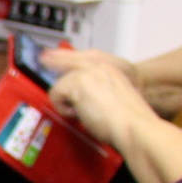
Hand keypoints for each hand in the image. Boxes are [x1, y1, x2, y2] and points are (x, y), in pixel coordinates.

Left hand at [43, 47, 159, 152]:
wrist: (135, 126)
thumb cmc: (127, 122)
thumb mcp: (112, 100)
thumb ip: (95, 92)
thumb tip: (75, 98)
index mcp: (111, 69)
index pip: (79, 58)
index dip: (60, 57)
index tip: (46, 56)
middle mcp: (100, 66)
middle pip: (63, 61)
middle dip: (59, 77)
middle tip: (70, 100)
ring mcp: (89, 72)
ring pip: (60, 84)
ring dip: (69, 103)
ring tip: (87, 113)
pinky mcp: (79, 81)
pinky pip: (55, 94)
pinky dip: (65, 109)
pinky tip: (82, 115)